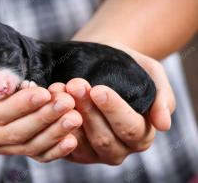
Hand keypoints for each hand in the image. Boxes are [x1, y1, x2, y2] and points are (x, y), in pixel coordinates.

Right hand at [0, 36, 82, 162]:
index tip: (44, 93)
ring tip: (75, 117)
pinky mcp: (14, 148)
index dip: (21, 105)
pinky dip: (54, 149)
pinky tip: (71, 140)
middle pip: (14, 132)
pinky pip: (35, 153)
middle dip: (43, 117)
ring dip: (53, 132)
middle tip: (67, 103)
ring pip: (27, 145)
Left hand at [48, 44, 174, 164]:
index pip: (129, 128)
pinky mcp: (73, 149)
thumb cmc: (127, 67)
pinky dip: (55, 123)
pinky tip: (50, 101)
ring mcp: (94, 152)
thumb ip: (162, 97)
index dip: (114, 110)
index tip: (98, 89)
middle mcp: (119, 148)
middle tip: (75, 84)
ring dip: (68, 116)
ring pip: (81, 142)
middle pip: (103, 137)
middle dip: (87, 110)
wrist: (100, 62)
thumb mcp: (151, 74)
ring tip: (60, 90)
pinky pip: (63, 143)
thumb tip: (164, 125)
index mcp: (141, 134)